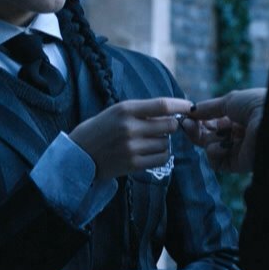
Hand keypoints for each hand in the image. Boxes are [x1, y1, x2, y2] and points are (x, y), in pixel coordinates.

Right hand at [69, 97, 194, 182]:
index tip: (190, 107)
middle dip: (172, 125)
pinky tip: (152, 152)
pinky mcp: (133, 164)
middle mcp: (130, 128)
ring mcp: (132, 147)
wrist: (79, 155)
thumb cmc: (100, 129)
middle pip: (169, 125)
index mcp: (125, 110)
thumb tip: (173, 111)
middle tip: (165, 127)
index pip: (162, 105)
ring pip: (166, 143)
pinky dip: (162, 155)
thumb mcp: (116, 111)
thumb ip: (142, 110)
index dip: (180, 105)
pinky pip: (161, 159)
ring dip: (164, 142)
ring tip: (150, 141)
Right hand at [186, 87, 266, 173]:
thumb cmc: (255, 105)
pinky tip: (223, 145)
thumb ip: (208, 108)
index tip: (186, 117)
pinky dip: (214, 152)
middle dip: (196, 130)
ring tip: (218, 133)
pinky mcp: (237, 164)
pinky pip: (216, 162)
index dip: (198, 120)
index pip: (212, 123)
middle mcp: (238, 135)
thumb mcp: (229, 101)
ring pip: (209, 148)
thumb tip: (190, 111)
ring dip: (208, 139)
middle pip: (208, 137)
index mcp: (239, 119)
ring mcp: (237, 150)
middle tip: (186, 125)